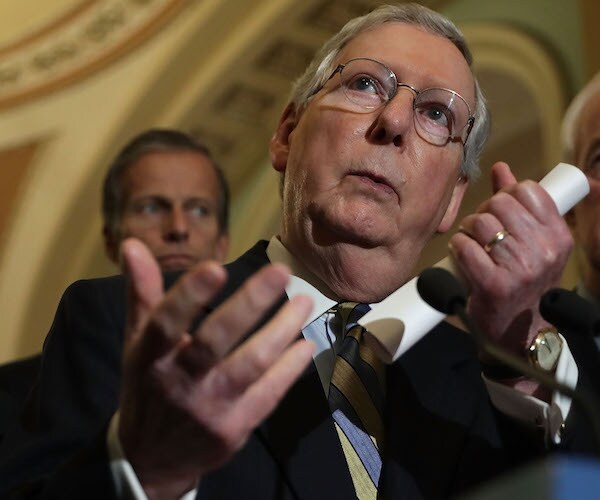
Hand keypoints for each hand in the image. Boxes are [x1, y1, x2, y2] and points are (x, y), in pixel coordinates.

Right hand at [117, 239, 313, 497]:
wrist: (152, 459)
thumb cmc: (148, 387)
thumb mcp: (138, 343)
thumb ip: (143, 294)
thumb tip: (134, 244)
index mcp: (150, 357)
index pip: (165, 323)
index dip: (189, 295)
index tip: (216, 267)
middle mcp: (178, 382)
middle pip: (215, 341)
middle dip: (250, 304)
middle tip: (281, 272)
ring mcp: (208, 408)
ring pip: (251, 365)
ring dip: (281, 330)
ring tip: (304, 301)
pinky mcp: (233, 428)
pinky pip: (268, 394)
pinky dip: (289, 369)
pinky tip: (305, 345)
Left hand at [449, 162, 572, 358]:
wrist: (519, 333)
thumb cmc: (523, 283)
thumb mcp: (533, 244)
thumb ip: (518, 204)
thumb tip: (501, 168)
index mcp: (558, 236)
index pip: (527, 190)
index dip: (504, 197)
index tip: (500, 213)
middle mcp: (544, 251)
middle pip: (499, 204)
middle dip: (483, 214)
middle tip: (481, 233)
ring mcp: (520, 269)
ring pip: (479, 223)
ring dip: (467, 231)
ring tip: (472, 245)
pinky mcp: (494, 285)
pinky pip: (464, 247)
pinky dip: (457, 248)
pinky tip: (462, 258)